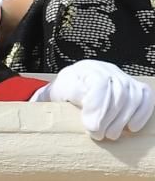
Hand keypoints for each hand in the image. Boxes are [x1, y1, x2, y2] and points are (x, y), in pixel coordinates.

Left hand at [36, 60, 153, 140]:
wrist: (72, 90)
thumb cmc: (65, 93)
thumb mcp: (58, 94)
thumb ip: (64, 97)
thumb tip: (73, 111)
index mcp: (86, 68)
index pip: (99, 83)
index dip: (97, 106)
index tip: (91, 127)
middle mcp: (106, 69)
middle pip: (118, 92)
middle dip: (109, 118)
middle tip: (99, 135)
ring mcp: (122, 77)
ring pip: (132, 96)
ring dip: (123, 120)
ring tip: (111, 135)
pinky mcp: (134, 87)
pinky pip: (145, 97)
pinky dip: (141, 114)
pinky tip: (131, 128)